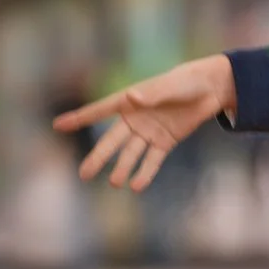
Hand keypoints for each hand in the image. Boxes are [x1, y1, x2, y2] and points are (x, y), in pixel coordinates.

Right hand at [52, 54, 237, 192]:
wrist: (210, 88)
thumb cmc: (187, 81)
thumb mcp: (170, 86)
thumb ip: (151, 94)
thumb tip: (132, 99)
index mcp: (130, 100)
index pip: (100, 110)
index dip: (79, 118)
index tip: (58, 125)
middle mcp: (135, 118)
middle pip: (112, 141)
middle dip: (98, 157)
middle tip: (83, 174)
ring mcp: (149, 132)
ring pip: (131, 154)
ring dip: (122, 168)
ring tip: (114, 182)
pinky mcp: (165, 142)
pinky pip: (152, 160)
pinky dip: (145, 173)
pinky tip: (136, 186)